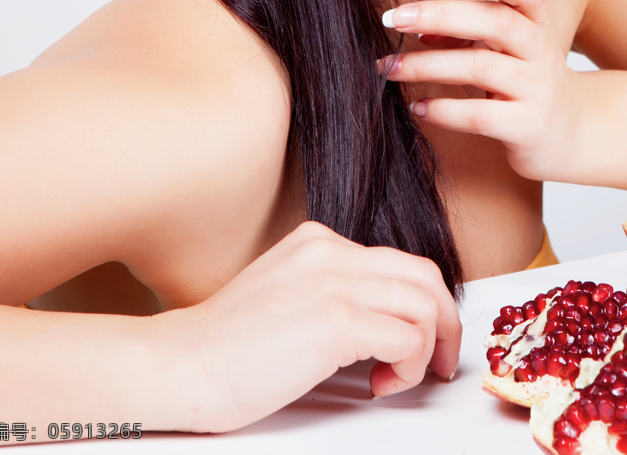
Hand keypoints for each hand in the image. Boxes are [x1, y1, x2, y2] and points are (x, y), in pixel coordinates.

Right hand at [157, 221, 460, 432]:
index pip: (398, 262)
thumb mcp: (286, 295)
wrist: (180, 366)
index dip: (424, 304)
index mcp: (316, 241)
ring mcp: (332, 283)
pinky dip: (411, 367)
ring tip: (400, 378)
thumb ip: (330, 291)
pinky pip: (409, 338)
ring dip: (428, 349)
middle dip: (447, 322)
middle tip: (442, 362)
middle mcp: (328, 251)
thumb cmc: (225, 348)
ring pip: (425, 303)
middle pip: (424, 275)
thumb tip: (385, 320)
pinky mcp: (335, 321)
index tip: (425, 341)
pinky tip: (381, 384)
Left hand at [377, 0, 582, 181]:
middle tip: (392, 18)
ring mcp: (537, 89)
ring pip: (480, 67)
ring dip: (427, 65)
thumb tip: (414, 26)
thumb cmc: (524, 80)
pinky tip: (418, 109)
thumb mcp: (503, 49)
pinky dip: (444, 111)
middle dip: (439, 15)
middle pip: (496, 22)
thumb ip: (464, 31)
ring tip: (389, 69)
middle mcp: (540, 51)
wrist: (569, 134)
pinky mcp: (527, 127)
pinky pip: (481, 116)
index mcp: (535, 23)